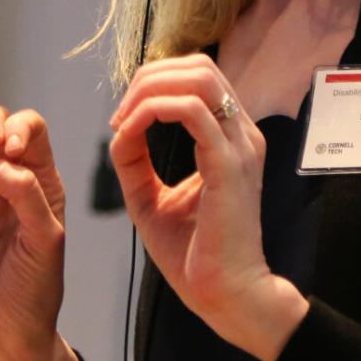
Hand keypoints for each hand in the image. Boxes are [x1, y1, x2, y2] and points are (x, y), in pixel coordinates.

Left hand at [107, 54, 308, 360]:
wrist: (224, 295)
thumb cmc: (195, 252)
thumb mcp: (151, 197)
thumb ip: (135, 160)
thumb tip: (120, 128)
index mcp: (229, 138)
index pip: (198, 77)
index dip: (153, 82)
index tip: (121, 118)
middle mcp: (241, 134)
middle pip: (199, 65)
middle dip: (149, 77)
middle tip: (119, 113)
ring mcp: (240, 147)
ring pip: (197, 78)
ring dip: (148, 91)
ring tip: (123, 122)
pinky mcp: (229, 165)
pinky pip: (191, 113)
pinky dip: (152, 112)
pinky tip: (130, 134)